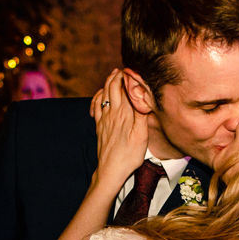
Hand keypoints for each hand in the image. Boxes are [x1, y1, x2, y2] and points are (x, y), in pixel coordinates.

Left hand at [91, 69, 148, 190]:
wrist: (110, 170)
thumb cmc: (129, 155)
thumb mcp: (141, 136)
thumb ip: (141, 114)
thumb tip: (142, 94)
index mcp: (124, 113)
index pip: (124, 86)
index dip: (128, 75)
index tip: (134, 69)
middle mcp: (112, 113)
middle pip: (111, 87)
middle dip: (117, 75)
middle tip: (124, 69)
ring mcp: (103, 119)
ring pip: (103, 94)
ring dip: (108, 82)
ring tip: (114, 75)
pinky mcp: (99, 126)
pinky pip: (96, 106)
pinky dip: (98, 96)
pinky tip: (101, 96)